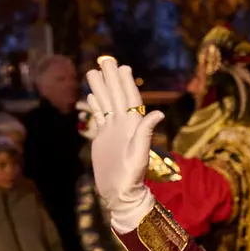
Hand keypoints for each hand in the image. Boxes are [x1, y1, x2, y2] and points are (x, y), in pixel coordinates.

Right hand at [85, 56, 164, 232]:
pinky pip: (100, 116)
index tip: (122, 67)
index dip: (126, 83)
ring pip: (106, 103)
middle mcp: (123, 124)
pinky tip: (92, 94)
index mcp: (133, 126)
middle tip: (105, 59)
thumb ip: (146, 132)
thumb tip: (157, 112)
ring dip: (101, 87)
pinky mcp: (103, 137)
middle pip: (116, 96)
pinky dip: (96, 104)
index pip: (130, 99)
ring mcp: (113, 130)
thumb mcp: (140, 153)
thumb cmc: (132, 175)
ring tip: (93, 71)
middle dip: (111, 78)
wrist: (120, 191)